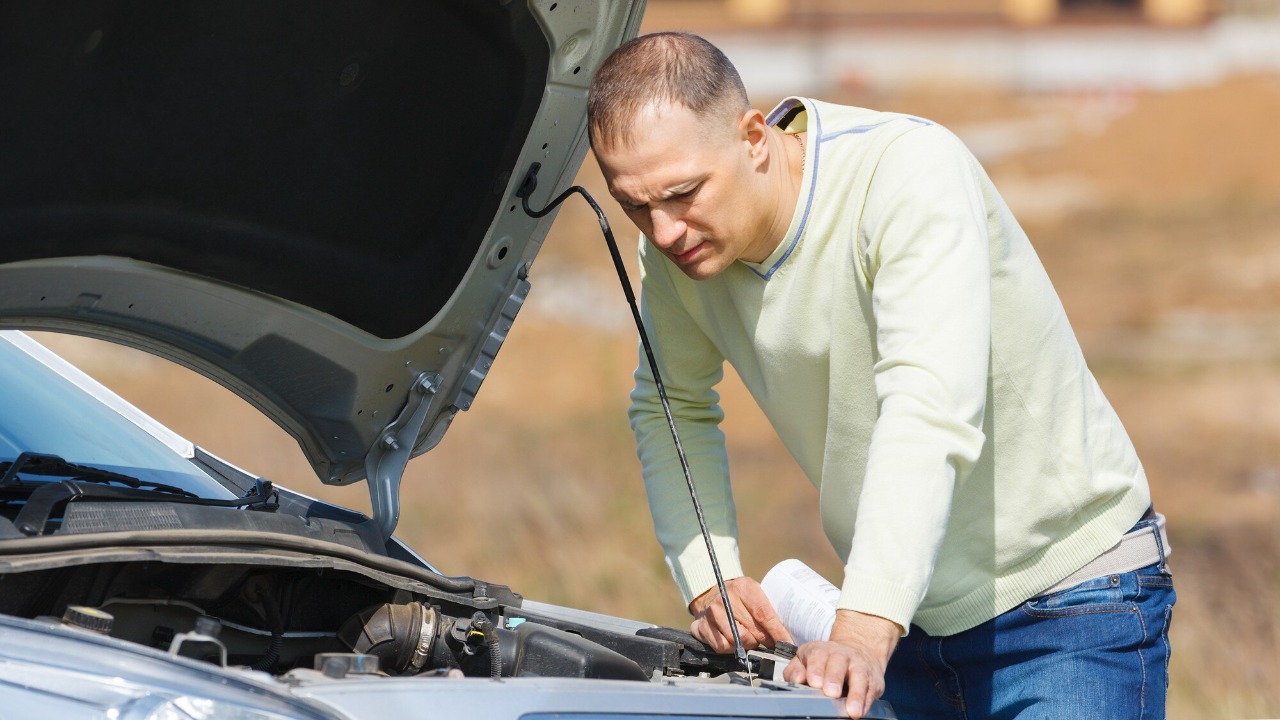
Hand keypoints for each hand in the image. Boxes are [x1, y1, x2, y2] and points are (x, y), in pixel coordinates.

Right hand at [688, 576, 793, 652]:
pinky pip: (722, 647)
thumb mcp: (754, 592)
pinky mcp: (700, 627)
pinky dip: (731, 648)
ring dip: (747, 644)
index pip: (764, 614)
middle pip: (752, 631)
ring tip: (748, 636)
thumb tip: (788, 635)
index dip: (777, 632)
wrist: (709, 592)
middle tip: (769, 641)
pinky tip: (732, 638)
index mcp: (742, 587)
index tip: (787, 643)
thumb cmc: (738, 596)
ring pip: (738, 642)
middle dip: (764, 640)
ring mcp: (711, 614)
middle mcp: (725, 599)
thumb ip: (768, 609)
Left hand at [783, 610, 900, 718]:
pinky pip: (870, 690)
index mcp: (821, 650)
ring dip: (855, 694)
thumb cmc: (826, 662)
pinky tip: (861, 711)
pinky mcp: (873, 680)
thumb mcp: (806, 661)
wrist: (859, 651)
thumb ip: (795, 670)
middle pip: (838, 663)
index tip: (813, 682)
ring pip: (858, 677)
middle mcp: (841, 655)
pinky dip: (866, 702)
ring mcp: (859, 666)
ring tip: (851, 710)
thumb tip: (796, 679)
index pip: (817, 656)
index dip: (815, 669)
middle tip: (830, 693)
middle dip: (834, 678)